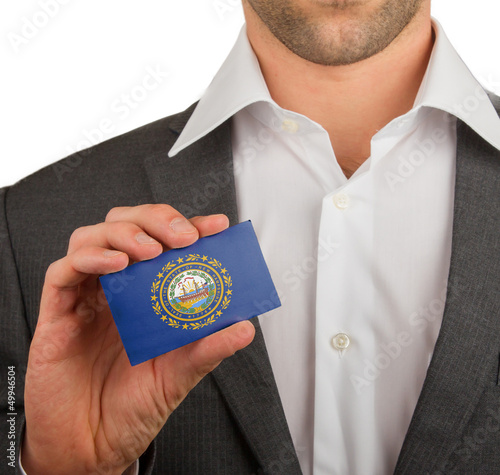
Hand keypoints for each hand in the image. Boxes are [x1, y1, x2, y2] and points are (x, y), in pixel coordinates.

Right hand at [21, 205, 254, 474]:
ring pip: (92, 237)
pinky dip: (89, 258)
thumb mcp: (180, 374)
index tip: (216, 226)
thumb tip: (245, 327)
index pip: (165, 244)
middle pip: (126, 225)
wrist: (93, 446)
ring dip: (124, 233)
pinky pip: (63, 271)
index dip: (190, 227)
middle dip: (156, 220)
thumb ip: (209, 348)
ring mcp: (86, 297)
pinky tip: (116, 265)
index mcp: (146, 295)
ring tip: (151, 251)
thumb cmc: (133, 406)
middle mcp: (116, 289)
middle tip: (183, 237)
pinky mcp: (57, 313)